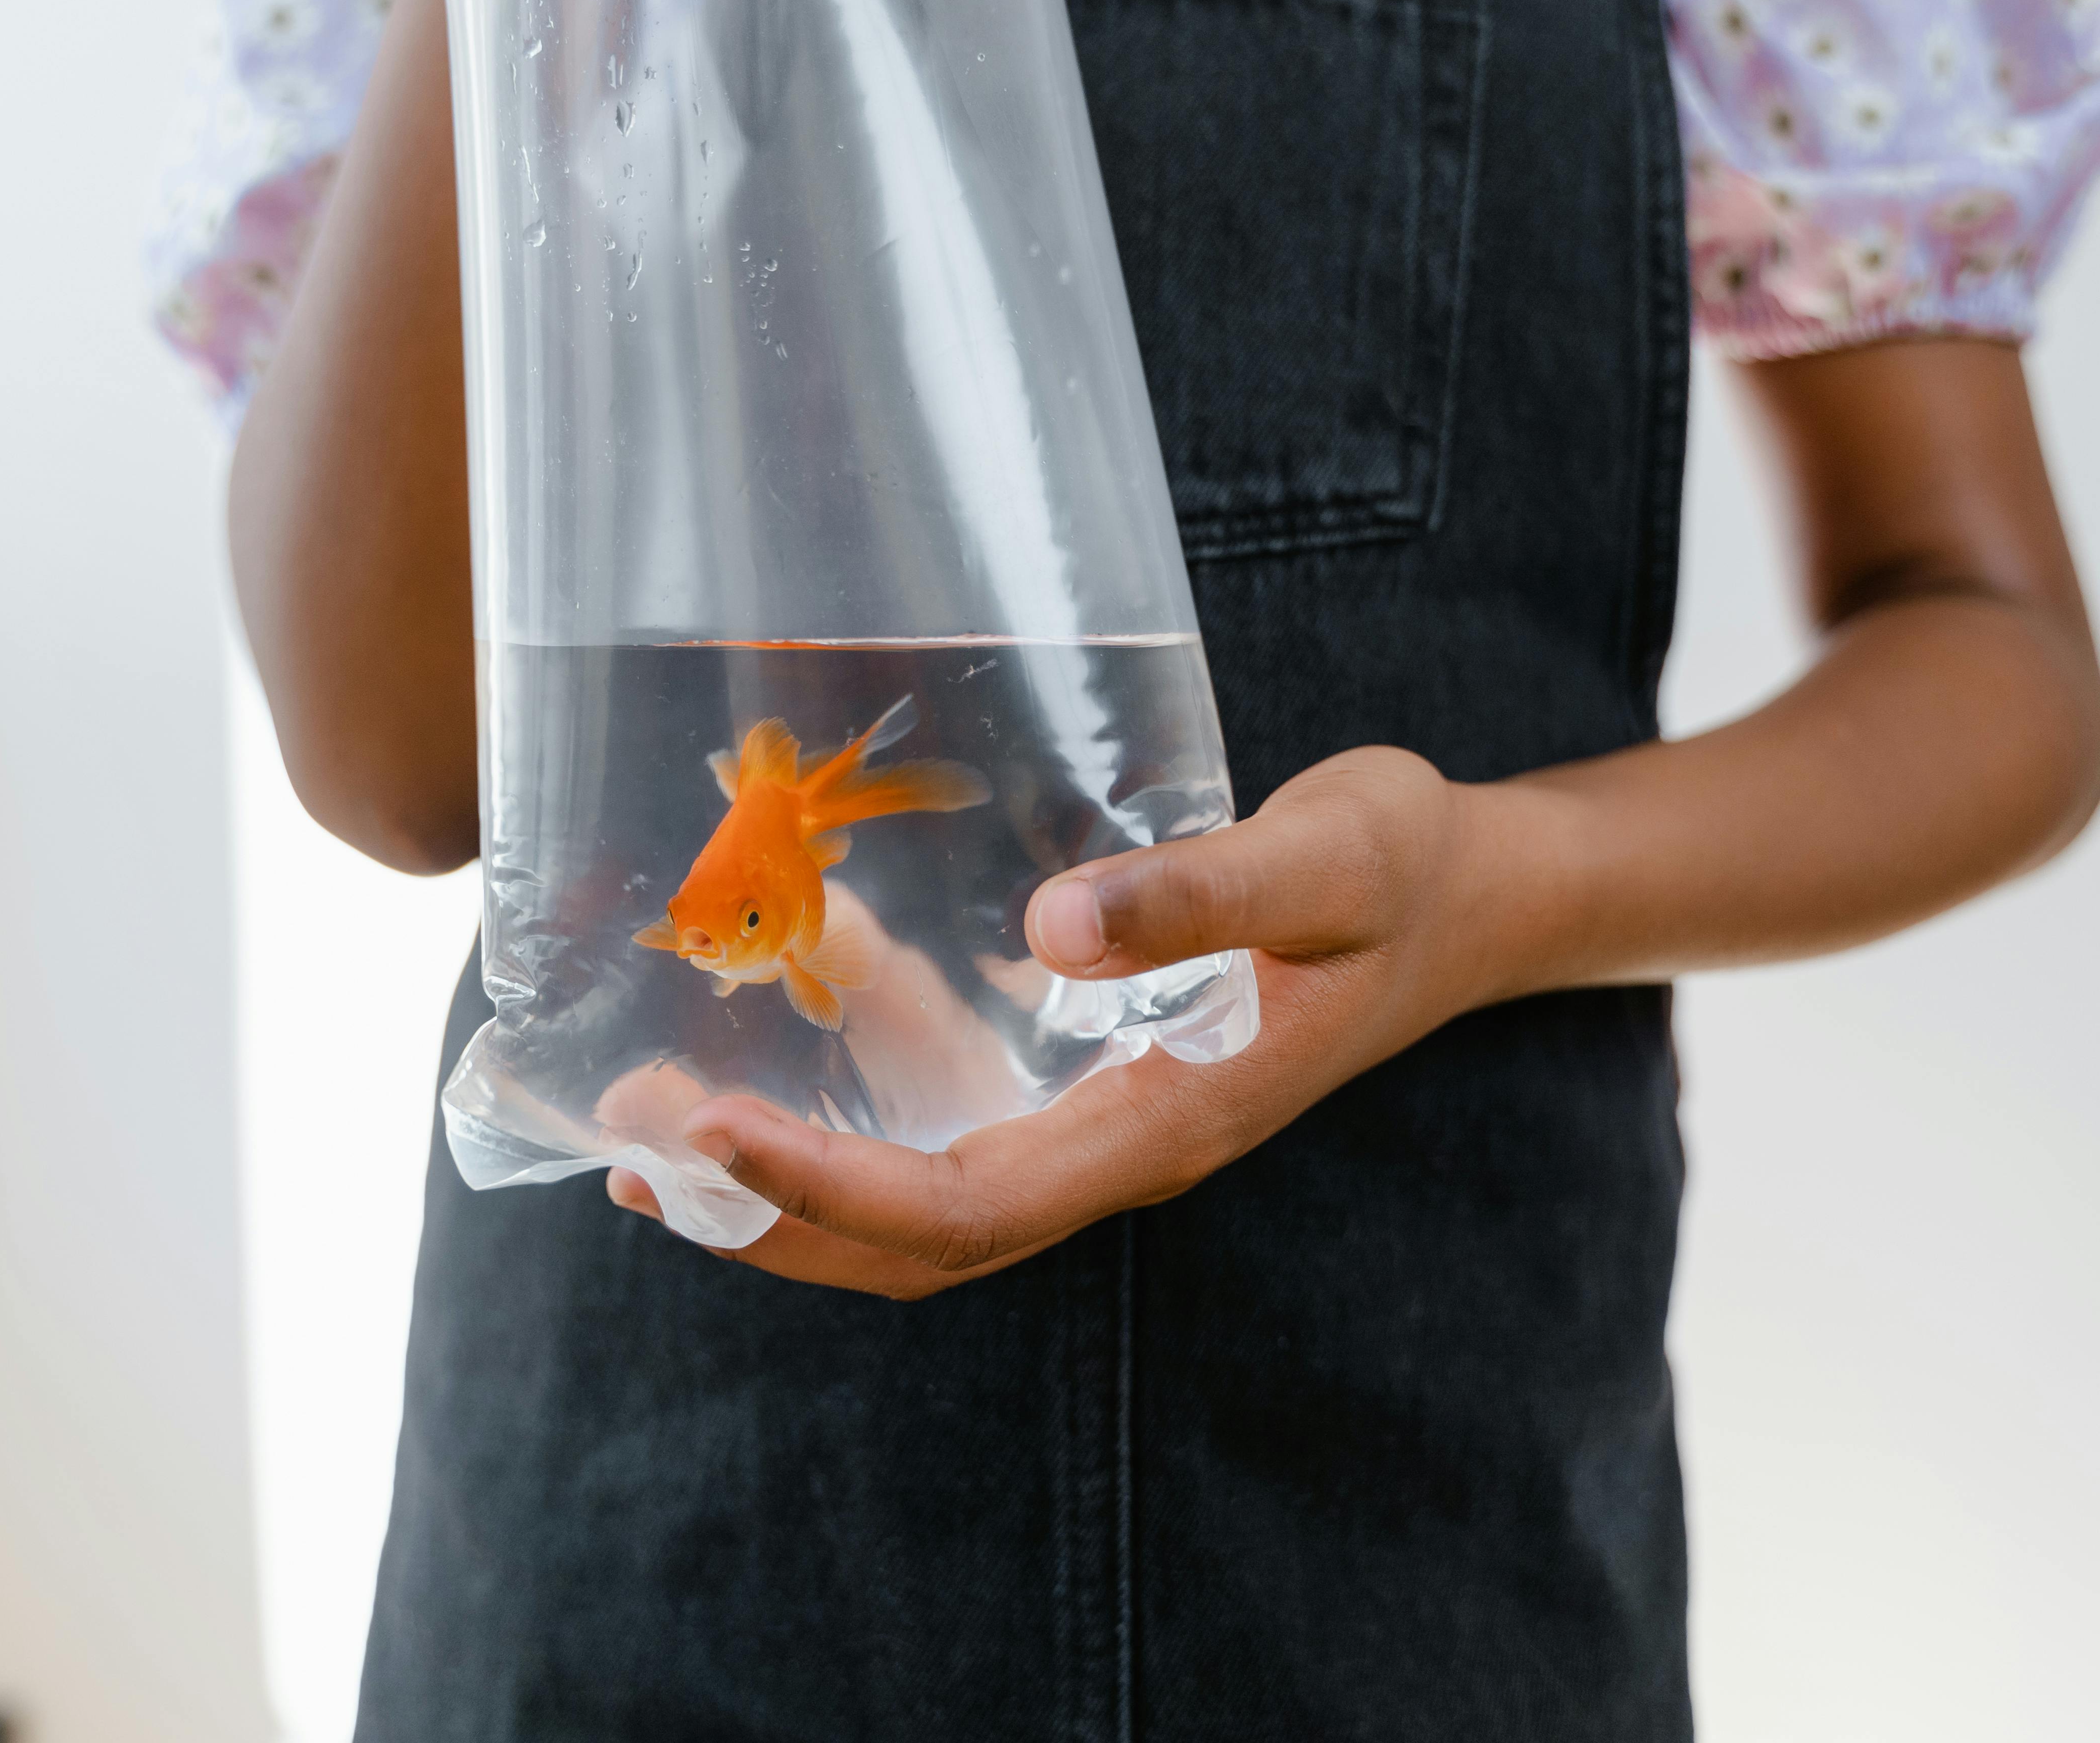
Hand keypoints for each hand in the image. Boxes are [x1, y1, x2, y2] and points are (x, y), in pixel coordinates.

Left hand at [607, 747, 1538, 1296]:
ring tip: (648, 1113)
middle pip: (916, 1242)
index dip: (828, 1191)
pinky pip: (951, 1111)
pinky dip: (854, 1086)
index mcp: (1166, 1121)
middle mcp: (1118, 1146)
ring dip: (785, 1175)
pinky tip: (790, 999)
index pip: (966, 1205)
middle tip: (629, 1145)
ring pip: (919, 1195)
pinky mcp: (1089, 1073)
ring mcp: (1100, 1119)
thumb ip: (1205, 889)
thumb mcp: (1331, 857)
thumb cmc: (1404, 870)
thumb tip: (1054, 927)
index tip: (710, 1135)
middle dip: (767, 1215)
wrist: (1470, 896)